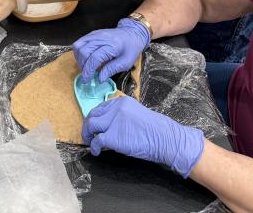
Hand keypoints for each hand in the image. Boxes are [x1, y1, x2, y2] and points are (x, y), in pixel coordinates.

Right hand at [72, 18, 149, 82]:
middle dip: (82, 65)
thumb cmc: (131, 49)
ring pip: (78, 45)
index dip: (88, 70)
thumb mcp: (126, 63)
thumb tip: (99, 79)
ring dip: (79, 58)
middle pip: (84, 51)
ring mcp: (95, 34)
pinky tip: (85, 59)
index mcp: (112, 46)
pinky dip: (79, 52)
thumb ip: (111, 70)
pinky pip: (80, 42)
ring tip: (85, 66)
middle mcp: (101, 38)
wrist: (132, 33)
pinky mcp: (92, 33)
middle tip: (87, 74)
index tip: (86, 80)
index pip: (94, 58)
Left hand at [82, 96, 204, 177]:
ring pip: (91, 125)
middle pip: (93, 114)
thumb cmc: (155, 129)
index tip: (94, 125)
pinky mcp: (112, 136)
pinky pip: (96, 141)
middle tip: (88, 135)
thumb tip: (108, 125)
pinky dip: (94, 147)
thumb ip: (122, 115)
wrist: (165, 138)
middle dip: (88, 125)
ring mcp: (113, 121)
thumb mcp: (136, 114)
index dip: (95, 117)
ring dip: (87, 135)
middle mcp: (115, 108)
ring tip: (90, 142)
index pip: (101, 107)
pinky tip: (97, 152)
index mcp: (121, 101)